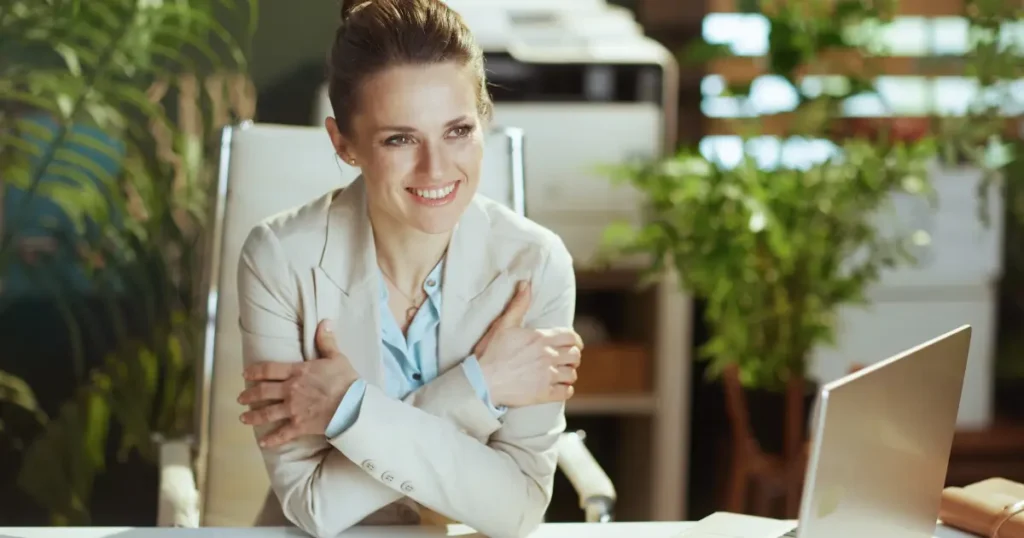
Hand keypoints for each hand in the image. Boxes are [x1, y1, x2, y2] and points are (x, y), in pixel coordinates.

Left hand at [238, 320, 358, 447]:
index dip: (255, 371)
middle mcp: (290, 390)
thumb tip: (325, 322)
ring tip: (243, 418)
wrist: (353, 405)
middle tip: (240, 398)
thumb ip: (327, 341)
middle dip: (249, 395)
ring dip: (253, 416)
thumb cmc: (345, 380)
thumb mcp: (336, 357)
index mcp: (297, 372)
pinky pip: (282, 434)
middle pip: (263, 392)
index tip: (245, 374)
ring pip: (267, 413)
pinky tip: (262, 443)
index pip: (269, 369)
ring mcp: (293, 409)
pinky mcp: (299, 426)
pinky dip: (271, 440)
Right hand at [476, 281, 583, 407]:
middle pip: (575, 356)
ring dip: (568, 373)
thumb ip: (518, 304)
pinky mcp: (544, 393)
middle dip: (573, 357)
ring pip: (572, 374)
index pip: (571, 337)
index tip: (573, 345)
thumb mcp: (504, 324)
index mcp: (541, 339)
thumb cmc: (491, 352)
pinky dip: (565, 390)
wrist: (482, 381)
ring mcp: (548, 376)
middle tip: (566, 359)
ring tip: (561, 374)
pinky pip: (566, 392)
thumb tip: (526, 284)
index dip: (575, 341)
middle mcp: (549, 357)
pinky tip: (558, 388)